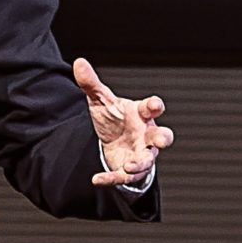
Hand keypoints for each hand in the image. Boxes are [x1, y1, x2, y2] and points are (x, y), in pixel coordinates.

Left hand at [75, 57, 172, 187]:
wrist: (113, 141)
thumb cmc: (114, 117)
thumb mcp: (101, 100)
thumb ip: (92, 84)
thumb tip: (78, 62)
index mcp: (142, 114)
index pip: (152, 108)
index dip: (155, 106)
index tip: (155, 106)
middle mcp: (147, 134)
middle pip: (162, 136)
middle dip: (163, 138)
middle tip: (161, 140)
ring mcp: (142, 153)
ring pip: (148, 160)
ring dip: (141, 163)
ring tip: (129, 165)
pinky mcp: (131, 169)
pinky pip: (125, 177)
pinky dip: (112, 179)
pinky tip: (97, 179)